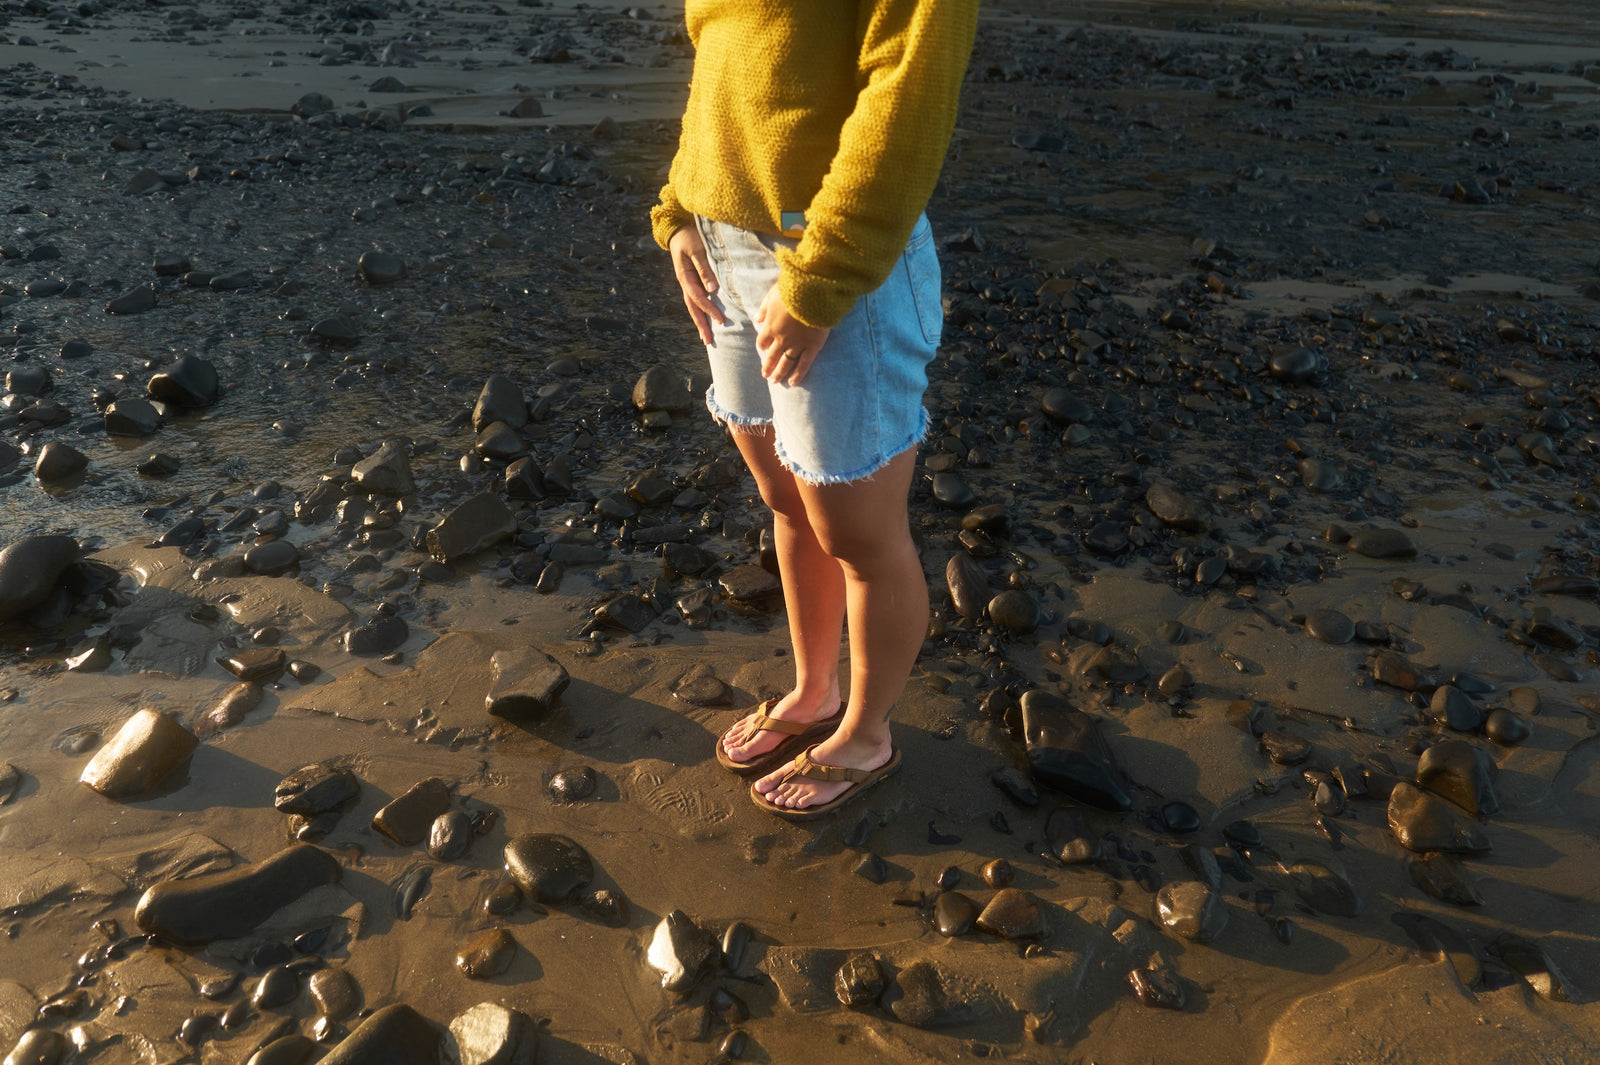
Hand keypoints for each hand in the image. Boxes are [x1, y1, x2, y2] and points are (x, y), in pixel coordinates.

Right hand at [668, 225, 724, 345]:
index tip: (721, 321)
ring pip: (694, 306)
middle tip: (708, 341)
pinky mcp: (694, 280)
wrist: (679, 229)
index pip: (698, 297)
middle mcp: (685, 282)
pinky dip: (702, 311)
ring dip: (700, 322)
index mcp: (685, 276)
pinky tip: (706, 320)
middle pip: (693, 307)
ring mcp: (689, 282)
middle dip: (701, 325)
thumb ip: (704, 268)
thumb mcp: (696, 249)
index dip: (709, 310)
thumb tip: (712, 290)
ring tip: (706, 338)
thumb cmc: (689, 236)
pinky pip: (697, 299)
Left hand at [754, 284, 829, 386]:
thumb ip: (764, 308)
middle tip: (765, 374)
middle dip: (767, 366)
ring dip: (779, 373)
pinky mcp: (812, 346)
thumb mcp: (772, 295)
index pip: (762, 341)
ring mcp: (797, 344)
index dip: (762, 345)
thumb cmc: (792, 289)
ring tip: (775, 381)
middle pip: (771, 356)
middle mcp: (781, 339)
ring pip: (786, 363)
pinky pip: (804, 364)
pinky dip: (798, 374)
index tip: (763, 348)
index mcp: (770, 326)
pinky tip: (792, 383)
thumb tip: (756, 318)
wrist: (812, 292)